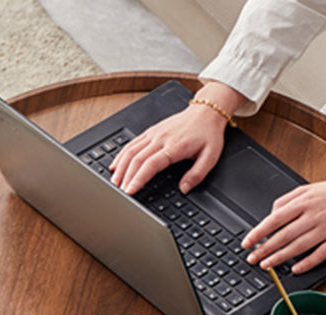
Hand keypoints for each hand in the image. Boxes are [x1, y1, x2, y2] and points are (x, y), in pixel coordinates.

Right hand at [110, 82, 244, 195]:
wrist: (206, 111)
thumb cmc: (208, 133)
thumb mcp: (210, 157)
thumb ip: (197, 175)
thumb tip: (184, 189)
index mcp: (174, 147)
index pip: (150, 164)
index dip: (138, 179)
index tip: (130, 191)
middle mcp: (160, 139)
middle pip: (136, 159)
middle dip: (126, 177)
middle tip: (120, 193)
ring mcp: (153, 133)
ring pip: (131, 151)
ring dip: (120, 167)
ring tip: (115, 182)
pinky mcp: (150, 131)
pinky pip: (132, 143)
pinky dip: (121, 155)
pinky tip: (116, 165)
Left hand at [241, 173, 325, 273]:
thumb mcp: (308, 189)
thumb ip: (287, 200)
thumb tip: (270, 214)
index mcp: (304, 202)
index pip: (275, 219)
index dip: (258, 233)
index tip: (247, 243)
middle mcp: (313, 215)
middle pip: (284, 235)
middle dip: (265, 249)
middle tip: (252, 259)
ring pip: (298, 246)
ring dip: (280, 258)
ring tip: (266, 265)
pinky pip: (320, 254)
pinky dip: (307, 263)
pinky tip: (295, 269)